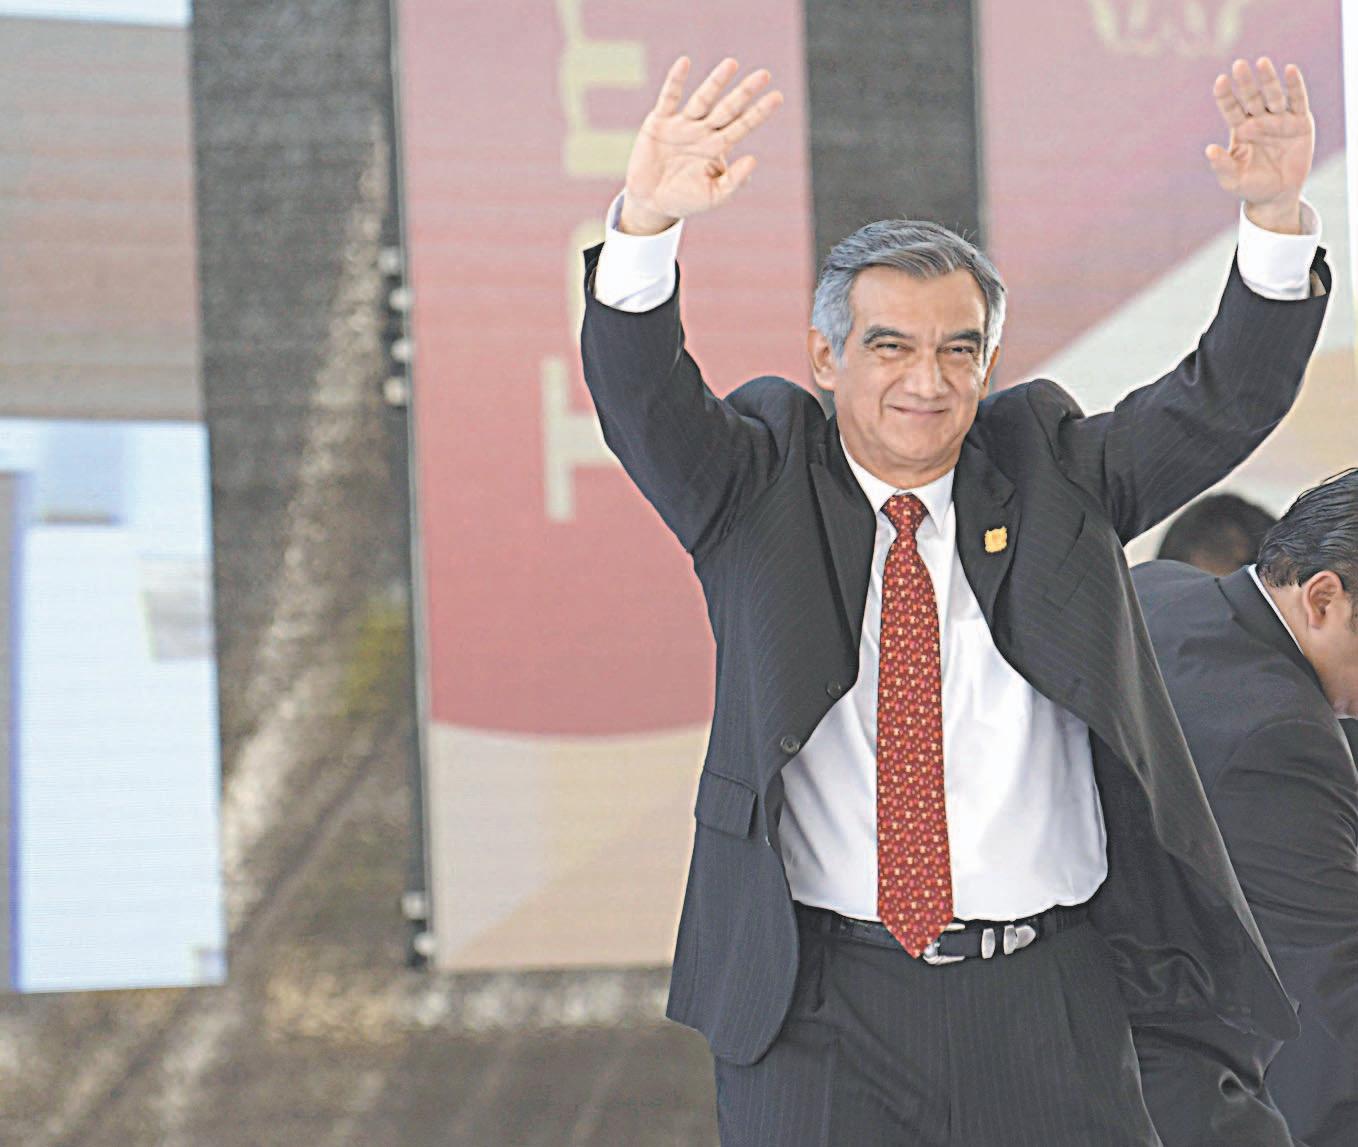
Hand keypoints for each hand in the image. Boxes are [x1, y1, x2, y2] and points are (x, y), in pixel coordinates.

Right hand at [619, 56, 783, 234]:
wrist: (650, 202)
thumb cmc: (684, 199)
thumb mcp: (713, 196)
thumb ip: (733, 181)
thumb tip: (754, 160)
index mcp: (717, 147)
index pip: (742, 126)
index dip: (759, 113)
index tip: (777, 97)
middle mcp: (703, 131)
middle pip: (727, 109)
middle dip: (745, 93)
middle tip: (765, 75)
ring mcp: (682, 124)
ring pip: (702, 100)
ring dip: (716, 83)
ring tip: (732, 64)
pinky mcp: (659, 122)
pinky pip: (669, 98)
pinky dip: (675, 81)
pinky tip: (684, 62)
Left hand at [1207, 57, 1312, 233]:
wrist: (1277, 196)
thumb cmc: (1251, 186)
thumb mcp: (1233, 179)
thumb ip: (1222, 165)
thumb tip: (1208, 150)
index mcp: (1241, 130)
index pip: (1231, 108)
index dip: (1225, 95)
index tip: (1220, 81)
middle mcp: (1259, 120)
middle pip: (1251, 97)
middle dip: (1245, 82)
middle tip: (1239, 65)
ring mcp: (1280, 120)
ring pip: (1273, 95)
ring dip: (1268, 79)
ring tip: (1262, 62)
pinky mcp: (1300, 122)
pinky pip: (1297, 100)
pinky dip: (1294, 86)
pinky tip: (1290, 70)